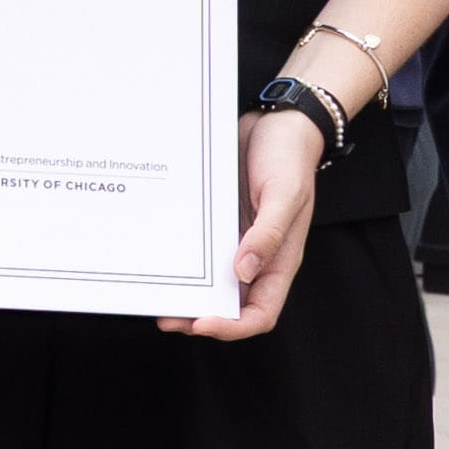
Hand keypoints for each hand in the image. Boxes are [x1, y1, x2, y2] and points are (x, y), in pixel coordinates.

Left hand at [165, 104, 329, 342]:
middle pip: (231, 306)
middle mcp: (258, 258)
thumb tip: (244, 272)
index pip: (261, 312)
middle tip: (167, 317)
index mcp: (280, 260)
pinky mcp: (221, 224)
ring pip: (212, 283)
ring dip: (188, 295)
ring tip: (158, 296)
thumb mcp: (285, 194)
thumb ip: (268, 234)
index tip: (202, 322)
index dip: (233, 326)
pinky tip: (163, 261)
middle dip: (200, 317)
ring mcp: (237, 242)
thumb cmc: (290, 157)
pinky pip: (201, 252)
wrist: (279, 122)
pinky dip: (184, 262)